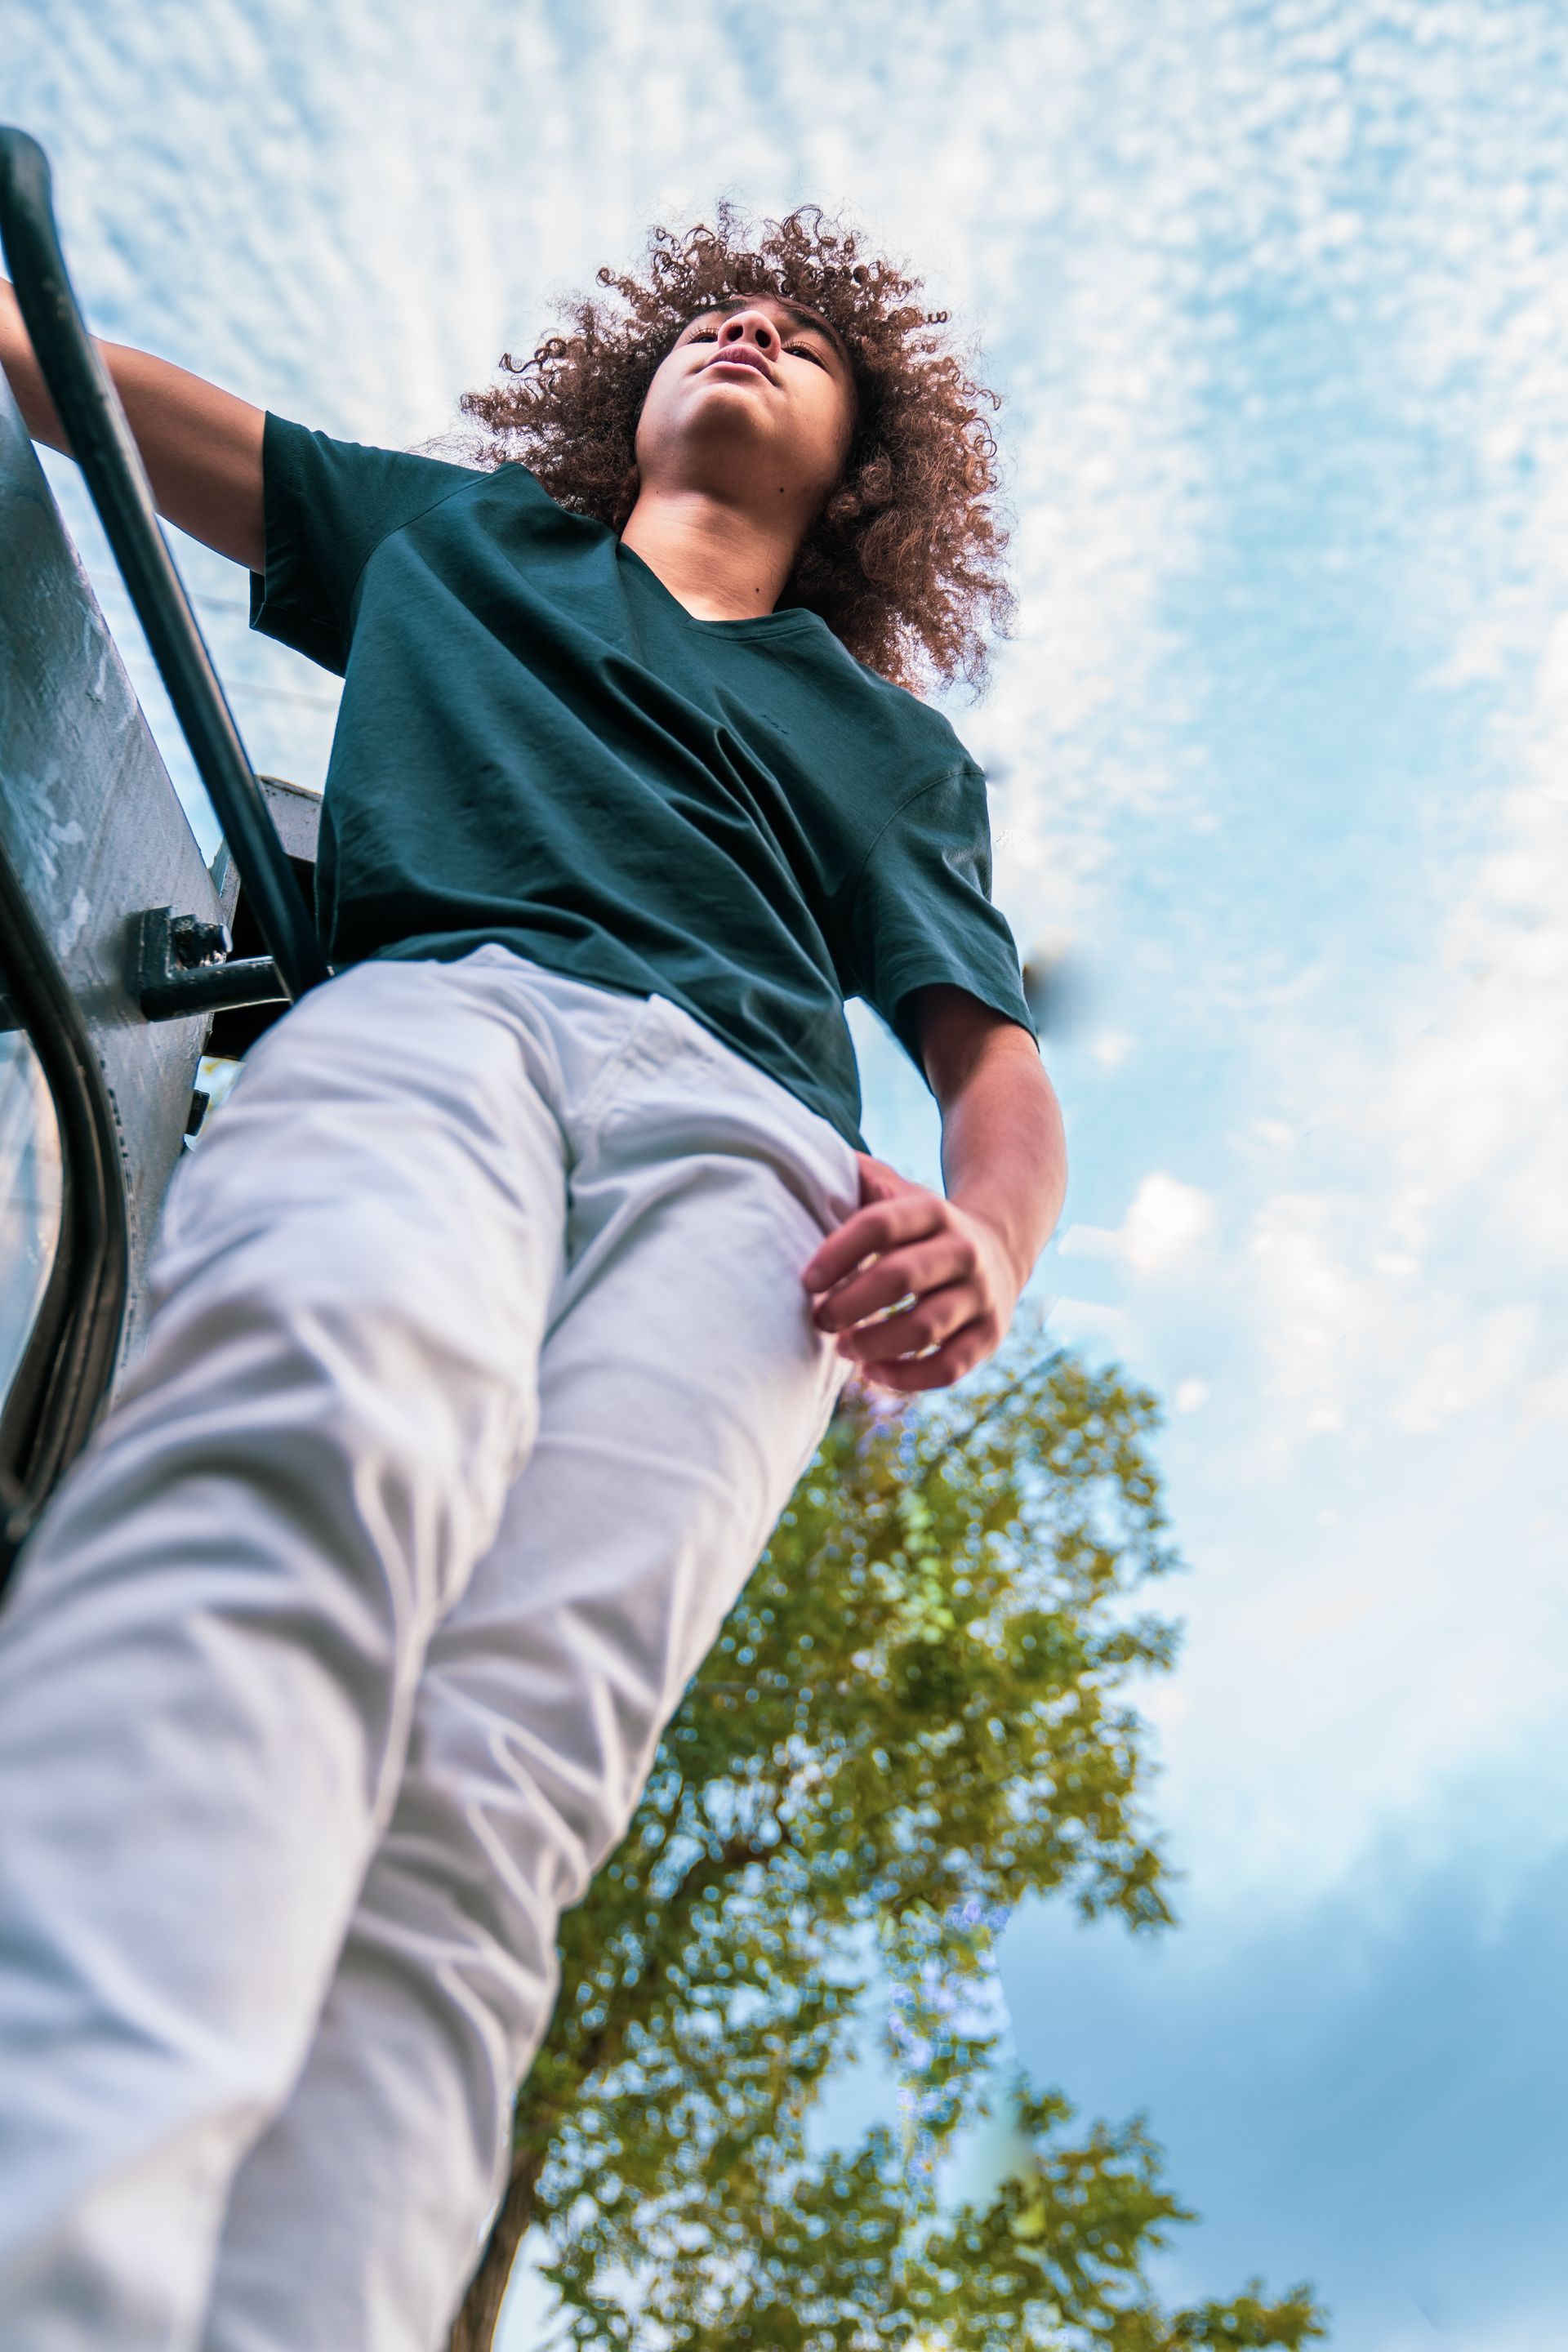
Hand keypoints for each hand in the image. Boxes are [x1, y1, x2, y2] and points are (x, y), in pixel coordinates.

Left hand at [800, 1152, 1022, 1393]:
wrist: (999, 1246)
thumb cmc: (921, 1226)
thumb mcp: (897, 1191)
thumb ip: (856, 1179)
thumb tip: (800, 1160)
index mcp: (933, 1211)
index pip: (880, 1224)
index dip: (838, 1252)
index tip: (806, 1281)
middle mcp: (964, 1251)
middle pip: (900, 1277)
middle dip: (849, 1304)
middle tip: (818, 1319)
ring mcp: (982, 1296)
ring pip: (925, 1327)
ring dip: (874, 1342)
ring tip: (842, 1347)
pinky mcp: (990, 1336)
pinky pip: (948, 1368)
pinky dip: (906, 1377)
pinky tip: (872, 1370)